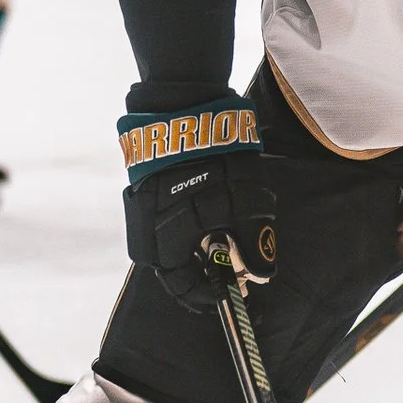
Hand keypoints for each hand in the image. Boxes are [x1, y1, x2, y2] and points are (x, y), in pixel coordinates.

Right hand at [121, 97, 277, 312]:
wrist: (185, 108)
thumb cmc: (216, 161)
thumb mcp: (245, 205)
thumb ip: (253, 244)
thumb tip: (262, 274)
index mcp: (166, 244)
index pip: (184, 287)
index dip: (211, 294)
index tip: (235, 290)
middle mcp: (146, 233)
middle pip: (174, 267)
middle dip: (203, 270)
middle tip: (232, 263)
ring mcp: (141, 210)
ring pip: (169, 243)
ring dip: (195, 245)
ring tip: (224, 234)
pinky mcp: (143, 191)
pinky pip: (163, 221)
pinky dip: (186, 225)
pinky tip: (207, 212)